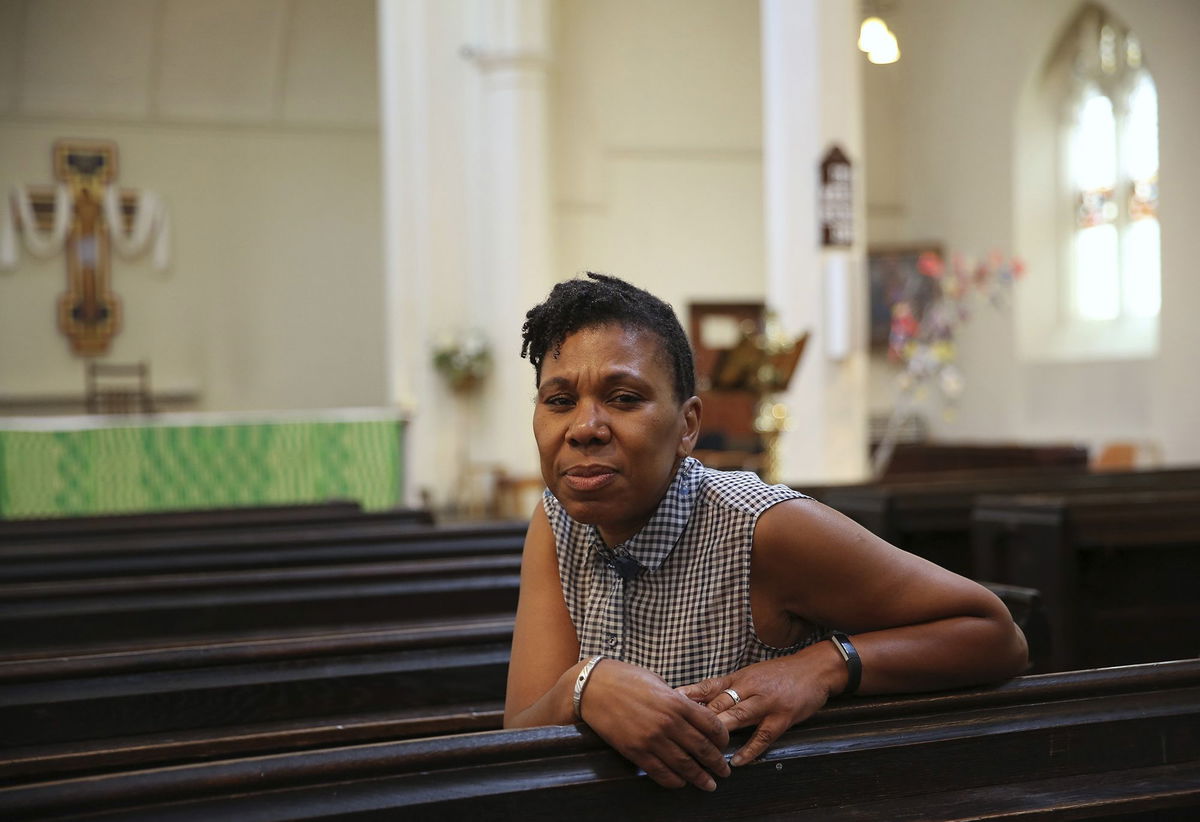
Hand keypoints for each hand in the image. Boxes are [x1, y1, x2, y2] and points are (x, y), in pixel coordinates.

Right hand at [579, 659, 731, 790]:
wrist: (592, 687)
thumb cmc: (625, 678)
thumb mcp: (658, 682)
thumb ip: (678, 699)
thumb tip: (693, 712)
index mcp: (677, 702)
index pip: (712, 725)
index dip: (722, 739)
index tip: (724, 745)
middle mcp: (668, 723)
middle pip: (702, 749)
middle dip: (716, 763)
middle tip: (724, 771)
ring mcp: (652, 740)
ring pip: (685, 766)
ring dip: (700, 778)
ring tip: (709, 784)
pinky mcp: (636, 752)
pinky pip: (661, 772)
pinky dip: (674, 781)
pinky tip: (681, 783)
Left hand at [675, 646, 840, 766]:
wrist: (815, 668)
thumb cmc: (781, 673)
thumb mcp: (753, 674)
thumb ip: (730, 688)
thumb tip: (702, 700)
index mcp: (740, 678)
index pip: (709, 685)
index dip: (689, 694)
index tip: (669, 701)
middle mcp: (750, 688)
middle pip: (719, 703)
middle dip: (698, 717)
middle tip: (679, 729)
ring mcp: (766, 703)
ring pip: (737, 717)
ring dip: (718, 732)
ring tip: (701, 747)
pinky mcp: (783, 717)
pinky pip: (763, 736)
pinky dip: (750, 749)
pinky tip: (737, 761)